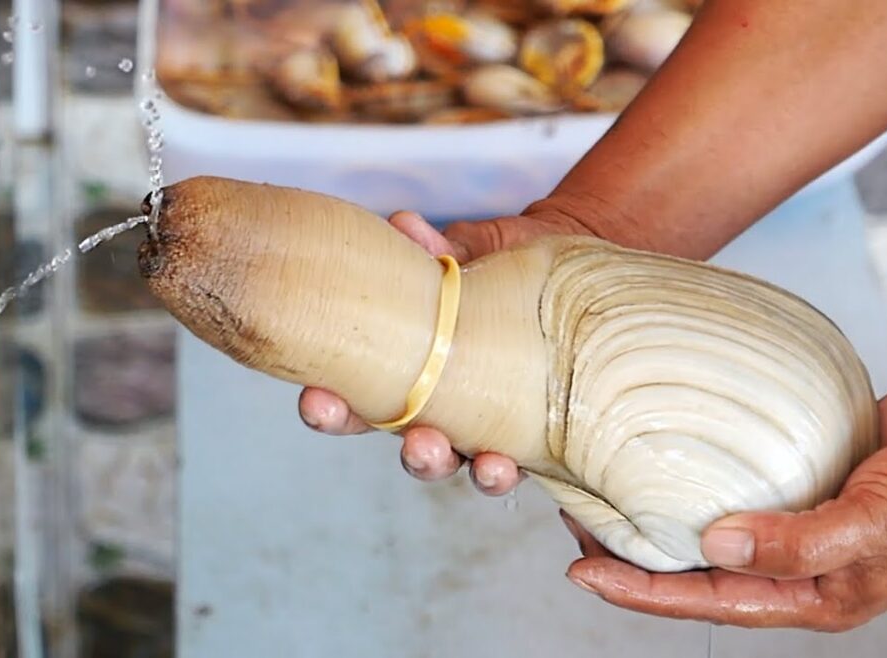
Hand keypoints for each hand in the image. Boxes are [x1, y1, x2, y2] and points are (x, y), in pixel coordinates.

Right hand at [298, 206, 586, 495]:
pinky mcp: (529, 440)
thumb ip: (434, 251)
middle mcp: (441, 411)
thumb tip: (406, 225)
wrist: (568, 263)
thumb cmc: (503, 265)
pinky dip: (497, 471)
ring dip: (459, 468)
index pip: (354, 400)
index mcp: (408, 371)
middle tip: (417, 443)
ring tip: (474, 460)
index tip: (318, 400)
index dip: (328, 408)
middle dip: (410, 452)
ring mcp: (485, 430)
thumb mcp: (467, 254)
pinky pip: (508, 468)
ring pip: (463, 466)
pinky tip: (500, 464)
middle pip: (411, 448)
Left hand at [561, 370, 886, 630]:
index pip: (707, 600)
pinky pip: (744, 468)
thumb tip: (713, 547)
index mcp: (812, 592)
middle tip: (574, 518)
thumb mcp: (877, 530)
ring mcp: (801, 509)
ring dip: (662, 501)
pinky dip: (703, 458)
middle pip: (700, 562)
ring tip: (604, 479)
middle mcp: (798, 557)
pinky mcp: (808, 465)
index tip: (581, 569)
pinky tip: (667, 438)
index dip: (641, 589)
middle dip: (636, 548)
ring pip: (715, 514)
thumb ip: (795, 544)